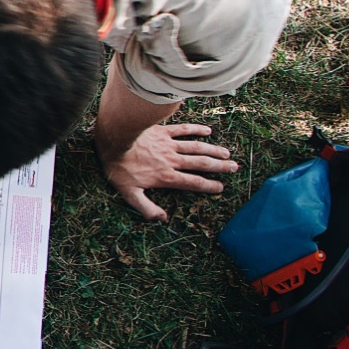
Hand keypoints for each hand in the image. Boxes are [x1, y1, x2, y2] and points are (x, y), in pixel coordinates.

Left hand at [100, 123, 238, 221]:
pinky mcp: (163, 131)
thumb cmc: (119, 168)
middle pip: (201, 164)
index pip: (193, 183)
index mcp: (166, 176)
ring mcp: (169, 145)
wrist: (113, 141)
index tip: (222, 187)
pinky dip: (197, 130)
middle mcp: (172, 160)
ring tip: (227, 153)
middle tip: (234, 167)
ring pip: (196, 147)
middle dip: (219, 167)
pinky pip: (183, 129)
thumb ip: (146, 207)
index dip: (209, 186)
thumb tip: (162, 219)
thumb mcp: (129, 194)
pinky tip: (208, 130)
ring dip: (213, 150)